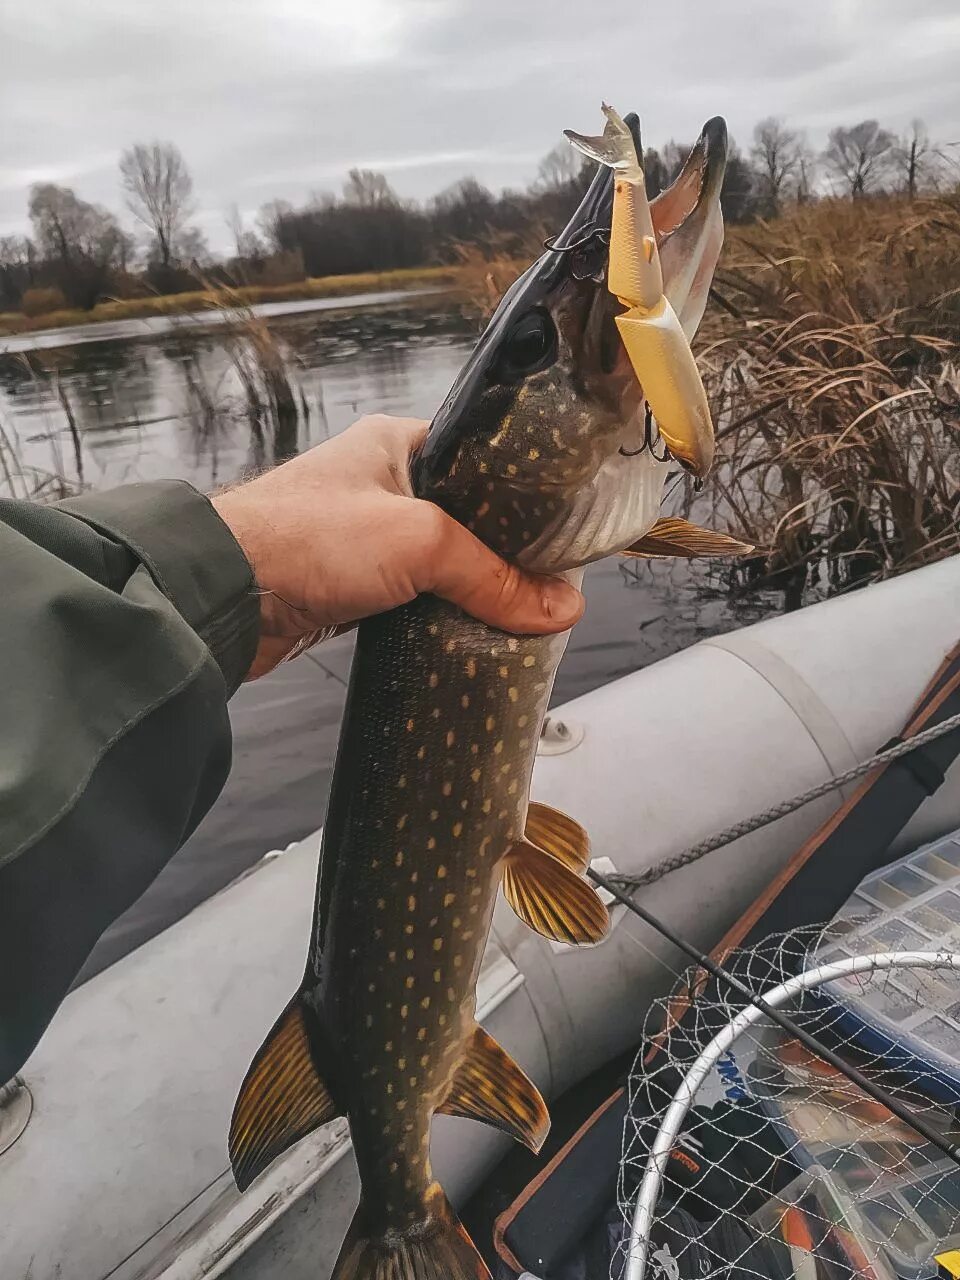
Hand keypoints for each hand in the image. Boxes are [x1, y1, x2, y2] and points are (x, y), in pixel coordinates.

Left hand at [211, 415, 584, 679]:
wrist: (222, 595)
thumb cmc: (310, 539)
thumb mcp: (420, 543)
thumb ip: (493, 576)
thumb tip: (562, 609)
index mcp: (398, 443)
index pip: (482, 461)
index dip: (526, 498)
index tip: (567, 533)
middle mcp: (382, 482)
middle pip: (467, 518)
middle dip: (503, 554)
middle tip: (550, 584)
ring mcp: (363, 535)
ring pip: (439, 562)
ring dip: (469, 588)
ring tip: (521, 612)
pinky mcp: (350, 584)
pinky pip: (412, 596)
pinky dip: (438, 612)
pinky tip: (470, 630)